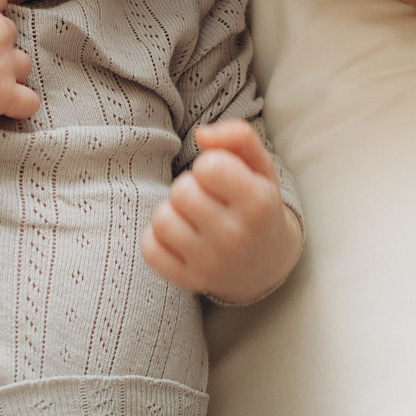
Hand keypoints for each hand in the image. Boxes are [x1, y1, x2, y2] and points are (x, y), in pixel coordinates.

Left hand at [141, 121, 301, 304]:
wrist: (266, 264)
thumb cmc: (258, 205)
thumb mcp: (261, 167)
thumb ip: (238, 136)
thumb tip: (201, 134)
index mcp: (258, 205)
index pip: (208, 167)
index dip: (209, 165)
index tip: (222, 178)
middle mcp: (235, 238)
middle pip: (180, 192)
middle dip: (190, 187)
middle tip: (208, 198)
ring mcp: (210, 264)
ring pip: (162, 219)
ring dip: (173, 212)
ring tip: (193, 216)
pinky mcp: (188, 280)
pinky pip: (149, 249)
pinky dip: (158, 238)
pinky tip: (180, 236)